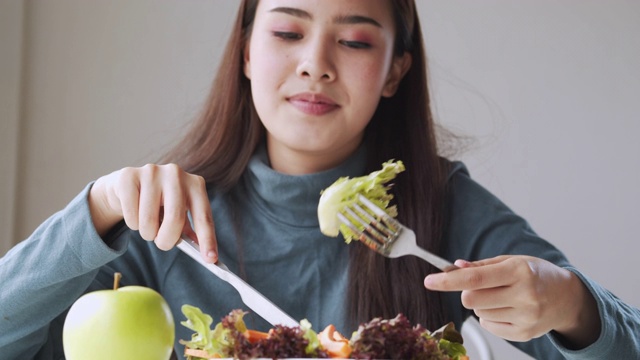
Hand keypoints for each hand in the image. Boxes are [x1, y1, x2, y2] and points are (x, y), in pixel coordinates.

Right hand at [88, 163, 216, 261]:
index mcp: (194, 184)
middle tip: (162, 244)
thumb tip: (205, 256)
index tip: (211, 260)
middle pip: (175, 219)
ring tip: (147, 225)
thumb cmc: (159, 204)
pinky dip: (132, 224)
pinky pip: (131, 215)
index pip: (204, 216)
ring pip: (149, 221)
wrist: (128, 185)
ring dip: (147, 233)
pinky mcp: (128, 176)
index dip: (208, 239)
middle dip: (167, 240)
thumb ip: (190, 231)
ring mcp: (152, 172)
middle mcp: (176, 174)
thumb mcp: (178, 213)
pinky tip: (134, 212)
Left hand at [424, 255, 599, 347]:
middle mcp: (524, 295)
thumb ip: (481, 266)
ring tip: (502, 297)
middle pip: (471, 299)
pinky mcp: (524, 334)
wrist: (567, 298)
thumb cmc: (536, 274)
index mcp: (519, 271)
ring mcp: (525, 317)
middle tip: (482, 286)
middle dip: (468, 292)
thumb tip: (454, 267)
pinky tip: (507, 309)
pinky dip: (490, 317)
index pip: (474, 278)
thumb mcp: (511, 261)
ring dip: (481, 304)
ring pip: (478, 313)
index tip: (429, 281)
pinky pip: (489, 326)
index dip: (448, 281)